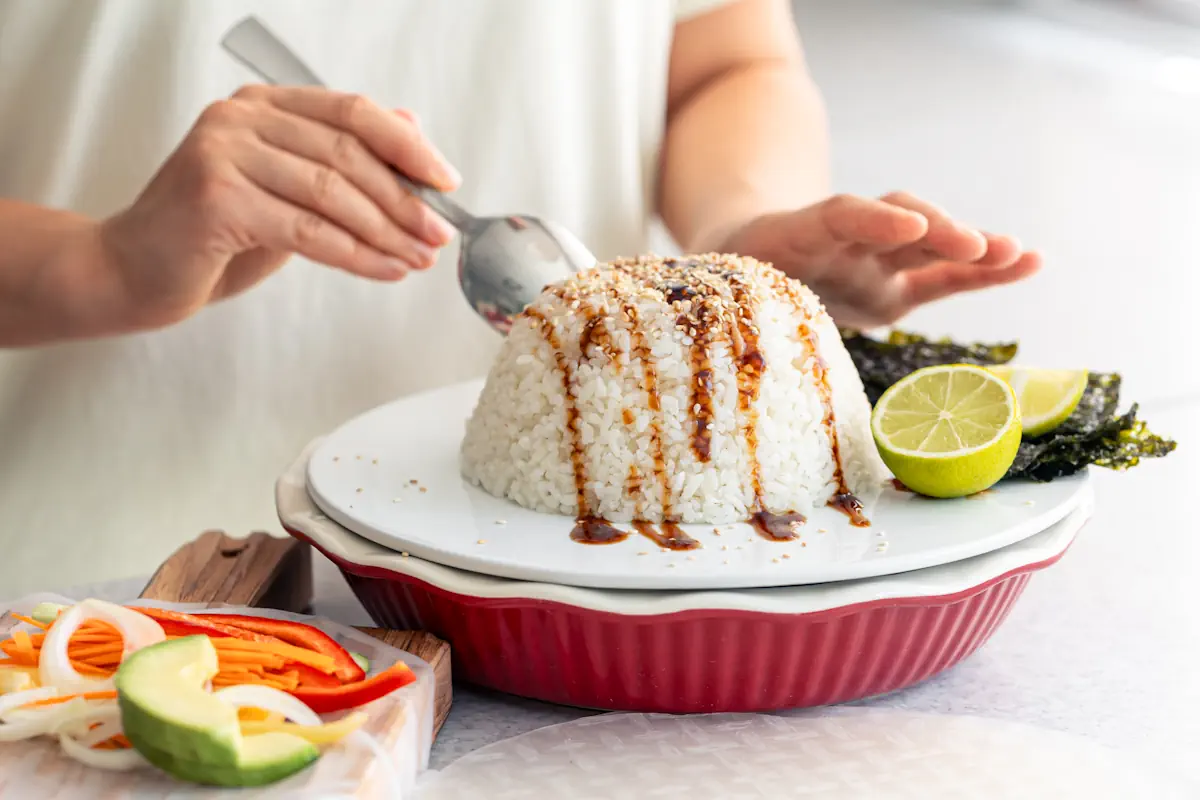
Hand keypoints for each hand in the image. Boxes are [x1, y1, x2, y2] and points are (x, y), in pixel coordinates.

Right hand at [99, 85, 459, 324]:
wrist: (131, 272)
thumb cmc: (211, 237)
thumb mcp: (287, 193)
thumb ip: (339, 165)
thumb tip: (414, 138)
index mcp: (262, 106)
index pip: (352, 112)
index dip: (407, 147)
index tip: (445, 181)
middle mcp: (240, 118)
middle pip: (348, 152)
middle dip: (404, 198)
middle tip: (438, 233)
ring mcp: (224, 153)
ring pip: (332, 192)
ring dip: (387, 232)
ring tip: (418, 257)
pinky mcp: (217, 198)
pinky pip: (308, 231)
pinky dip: (356, 254)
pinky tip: (385, 269)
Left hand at [716, 193, 1040, 327]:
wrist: (744, 260)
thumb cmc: (730, 277)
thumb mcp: (716, 285)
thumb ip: (721, 305)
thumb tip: (702, 347)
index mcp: (798, 234)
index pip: (838, 214)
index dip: (871, 218)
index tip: (901, 224)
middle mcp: (846, 243)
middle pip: (896, 224)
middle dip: (935, 231)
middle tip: (972, 243)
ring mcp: (876, 263)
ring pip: (931, 247)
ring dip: (975, 250)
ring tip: (1020, 254)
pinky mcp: (895, 289)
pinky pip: (945, 279)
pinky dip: (984, 275)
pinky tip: (1030, 262)